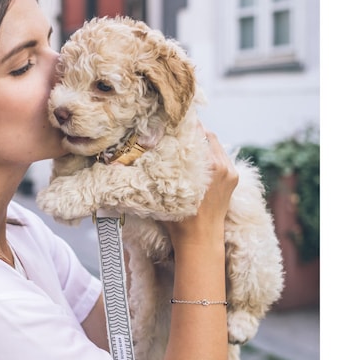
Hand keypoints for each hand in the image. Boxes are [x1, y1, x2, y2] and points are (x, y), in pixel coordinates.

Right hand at [166, 125, 237, 246]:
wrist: (201, 240)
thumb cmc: (179, 220)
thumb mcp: (163, 192)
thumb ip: (155, 171)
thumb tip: (127, 158)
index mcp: (207, 166)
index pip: (197, 132)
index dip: (184, 123)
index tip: (172, 119)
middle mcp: (222, 165)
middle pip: (208, 134)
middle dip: (192, 131)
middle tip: (176, 129)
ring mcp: (230, 171)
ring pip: (215, 144)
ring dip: (201, 141)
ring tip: (185, 142)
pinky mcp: (233, 177)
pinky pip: (221, 156)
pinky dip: (210, 153)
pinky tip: (197, 158)